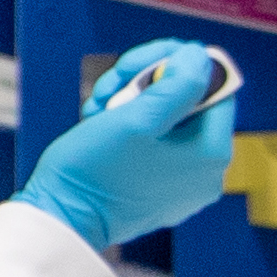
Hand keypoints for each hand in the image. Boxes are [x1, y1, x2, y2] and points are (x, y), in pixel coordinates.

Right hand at [19, 39, 239, 251]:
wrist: (61, 219)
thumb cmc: (93, 171)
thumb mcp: (135, 117)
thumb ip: (178, 84)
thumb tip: (200, 57)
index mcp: (212, 153)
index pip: (215, 86)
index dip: (178, 66)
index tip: (138, 66)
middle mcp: (208, 174)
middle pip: (189, 103)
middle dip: (145, 87)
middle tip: (106, 90)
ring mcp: (185, 187)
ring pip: (169, 122)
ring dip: (131, 107)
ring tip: (96, 115)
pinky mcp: (162, 194)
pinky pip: (158, 148)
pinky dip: (131, 132)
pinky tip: (102, 133)